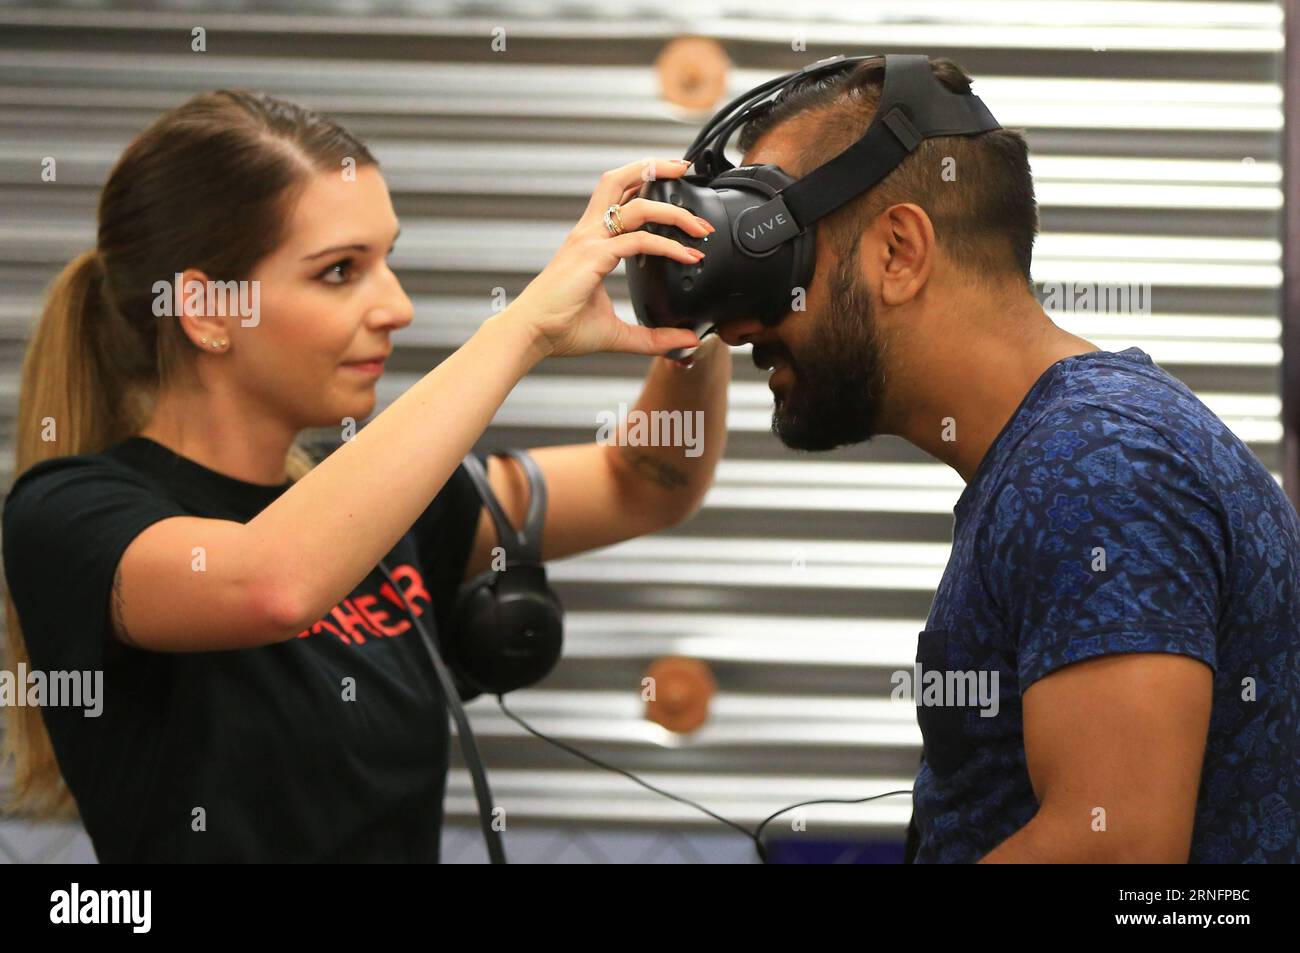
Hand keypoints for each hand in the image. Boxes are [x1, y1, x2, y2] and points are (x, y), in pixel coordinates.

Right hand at [505, 157, 713, 358]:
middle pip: (619, 180)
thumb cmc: (563, 329)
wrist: (532, 335)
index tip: (675, 185)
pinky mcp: (593, 256)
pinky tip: (687, 255)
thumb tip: (686, 340)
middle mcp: (589, 233)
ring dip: (672, 208)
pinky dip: (667, 245)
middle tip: (685, 169)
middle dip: (655, 168)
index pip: (618, 198)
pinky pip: (638, 241)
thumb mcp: (617, 333)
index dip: (644, 185)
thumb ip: (653, 337)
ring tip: (698, 224)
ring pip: (635, 204)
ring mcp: (589, 241)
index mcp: (589, 241)